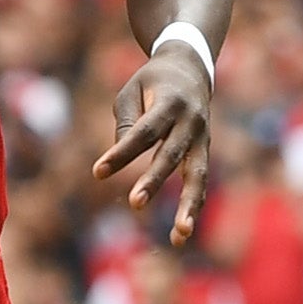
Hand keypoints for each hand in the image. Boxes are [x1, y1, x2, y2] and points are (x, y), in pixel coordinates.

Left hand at [95, 44, 213, 243]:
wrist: (192, 69)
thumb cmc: (152, 82)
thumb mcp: (131, 92)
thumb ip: (126, 124)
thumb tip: (120, 156)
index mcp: (169, 102)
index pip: (143, 132)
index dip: (121, 152)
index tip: (98, 172)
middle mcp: (190, 122)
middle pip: (171, 154)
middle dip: (154, 180)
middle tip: (136, 203)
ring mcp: (202, 138)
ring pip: (197, 175)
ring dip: (188, 205)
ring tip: (180, 234)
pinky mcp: (204, 151)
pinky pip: (199, 181)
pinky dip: (192, 206)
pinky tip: (181, 233)